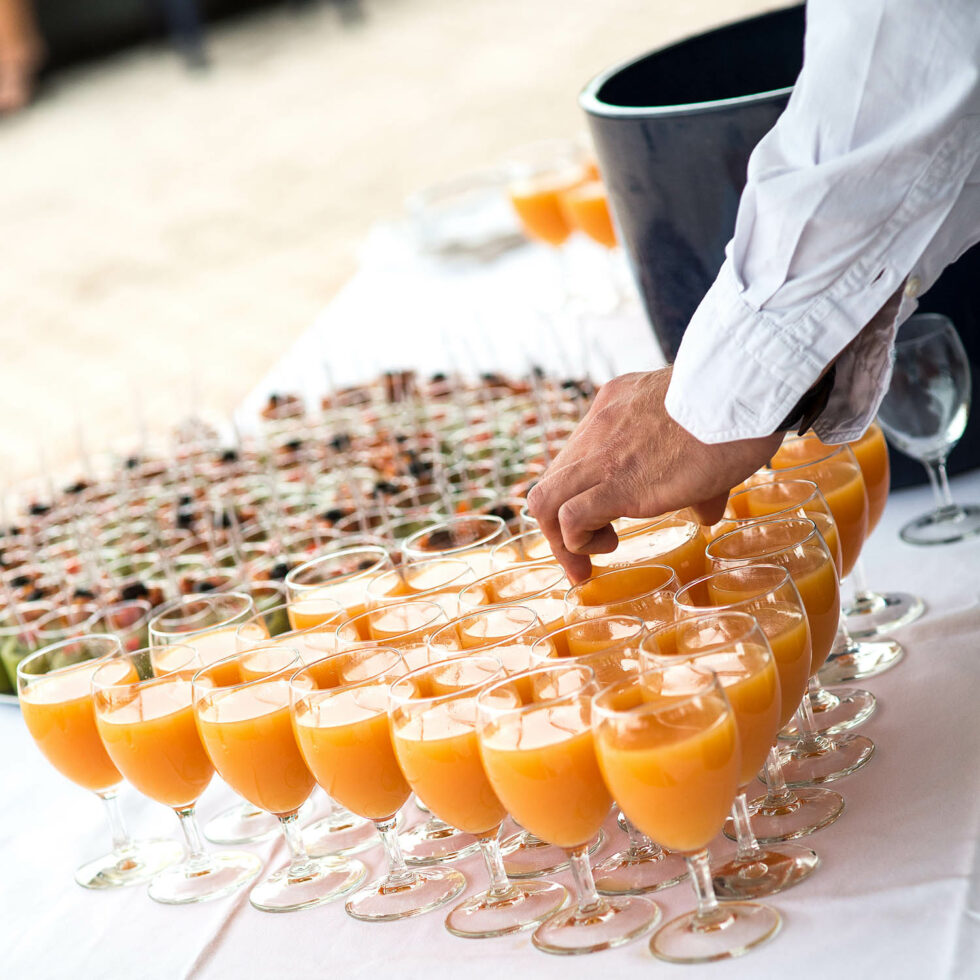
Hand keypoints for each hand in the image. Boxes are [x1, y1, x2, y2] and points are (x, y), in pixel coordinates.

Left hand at [526, 367, 782, 581]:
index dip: (577, 497)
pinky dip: (580, 542)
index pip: (573, 460)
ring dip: (562, 540)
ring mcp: (602, 454)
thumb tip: (706, 511)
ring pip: (544, 500)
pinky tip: (613, 544)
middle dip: (557, 529)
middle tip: (583, 560)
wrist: (742, 393)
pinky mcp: (619, 483)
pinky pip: (571, 517)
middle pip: (549, 483)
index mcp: (613, 411)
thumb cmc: (736, 408)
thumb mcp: (700, 430)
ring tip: (594, 557)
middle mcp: (597, 428)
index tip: (597, 524)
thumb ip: (694, 472)